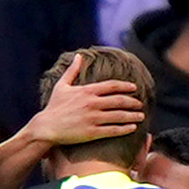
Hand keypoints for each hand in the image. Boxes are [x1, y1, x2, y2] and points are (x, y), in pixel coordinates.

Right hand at [29, 70, 143, 148]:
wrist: (46, 127)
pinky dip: (125, 128)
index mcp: (87, 91)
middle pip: (119, 100)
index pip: (112, 86)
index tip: (134, 88)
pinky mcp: (92, 132)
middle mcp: (92, 103)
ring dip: (133, 115)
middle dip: (133, 101)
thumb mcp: (62, 86)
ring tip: (141, 116)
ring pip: (119, 115)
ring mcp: (93, 118)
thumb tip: (79, 56)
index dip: (125, 86)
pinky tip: (132, 128)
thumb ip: (73, 70)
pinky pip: (113, 130)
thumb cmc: (54, 107)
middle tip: (141, 103)